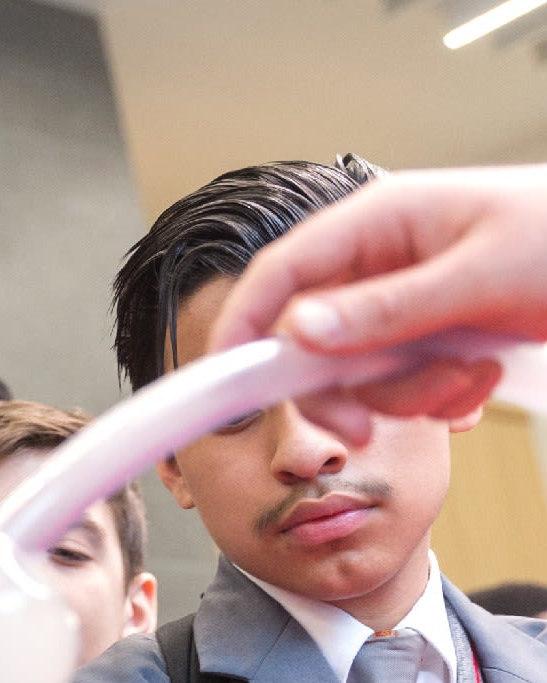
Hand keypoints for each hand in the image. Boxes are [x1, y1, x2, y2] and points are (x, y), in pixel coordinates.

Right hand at [210, 165, 546, 441]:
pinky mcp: (436, 332)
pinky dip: (438, 396)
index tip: (229, 388)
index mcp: (381, 222)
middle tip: (366, 429)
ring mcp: (409, 299)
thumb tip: (299, 331)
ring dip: (411, 394)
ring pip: (362, 372)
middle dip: (348, 389)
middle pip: (314, 341)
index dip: (244, 330)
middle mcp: (383, 261)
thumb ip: (387, 307)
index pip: (281, 274)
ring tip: (470, 376)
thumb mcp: (482, 275)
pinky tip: (478, 379)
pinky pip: (405, 381)